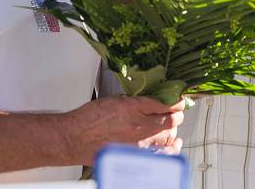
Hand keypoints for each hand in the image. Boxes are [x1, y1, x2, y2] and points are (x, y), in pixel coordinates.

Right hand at [63, 95, 184, 163]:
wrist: (76, 138)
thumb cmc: (89, 119)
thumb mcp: (114, 100)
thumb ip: (136, 101)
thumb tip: (153, 100)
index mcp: (132, 107)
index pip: (164, 103)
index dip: (176, 100)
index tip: (178, 98)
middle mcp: (138, 126)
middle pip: (170, 120)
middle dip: (176, 113)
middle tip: (177, 109)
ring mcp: (139, 144)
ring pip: (168, 135)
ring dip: (173, 127)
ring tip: (173, 123)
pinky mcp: (136, 155)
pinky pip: (161, 153)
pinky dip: (171, 147)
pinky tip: (175, 143)